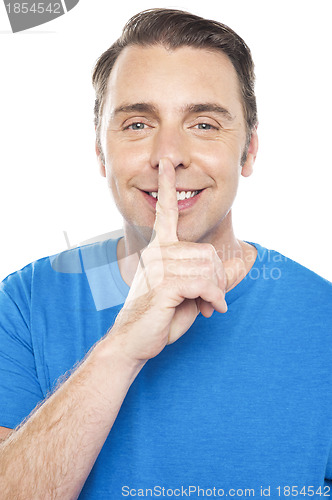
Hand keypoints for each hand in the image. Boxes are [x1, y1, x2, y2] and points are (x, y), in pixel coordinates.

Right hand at [112, 158, 242, 362]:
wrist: (134, 342)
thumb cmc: (160, 316)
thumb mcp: (193, 293)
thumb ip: (216, 275)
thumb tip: (246, 259)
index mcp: (159, 249)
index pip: (164, 212)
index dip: (166, 187)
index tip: (166, 165)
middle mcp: (158, 252)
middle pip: (208, 251)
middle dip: (219, 278)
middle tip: (214, 298)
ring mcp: (159, 266)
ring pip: (208, 267)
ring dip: (217, 290)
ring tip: (209, 305)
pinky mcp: (164, 284)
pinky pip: (204, 283)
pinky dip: (215, 298)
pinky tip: (212, 310)